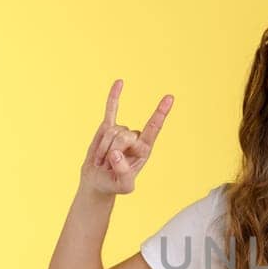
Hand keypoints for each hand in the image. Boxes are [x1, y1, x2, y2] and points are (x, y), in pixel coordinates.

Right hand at [80, 79, 172, 196]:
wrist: (98, 181)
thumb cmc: (113, 184)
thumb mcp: (123, 186)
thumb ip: (123, 173)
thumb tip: (116, 153)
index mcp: (144, 149)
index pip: (154, 128)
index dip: (160, 113)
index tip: (169, 97)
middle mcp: (135, 138)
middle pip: (123, 134)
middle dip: (112, 150)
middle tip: (108, 165)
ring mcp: (121, 131)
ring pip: (110, 131)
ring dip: (102, 148)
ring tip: (103, 160)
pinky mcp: (107, 127)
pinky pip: (111, 109)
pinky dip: (114, 96)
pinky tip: (120, 82)